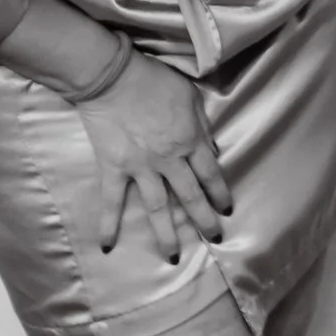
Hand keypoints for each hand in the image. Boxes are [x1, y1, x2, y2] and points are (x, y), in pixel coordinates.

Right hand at [70, 46, 230, 261]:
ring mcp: (140, 167)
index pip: (210, 174)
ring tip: (173, 257)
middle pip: (190, 195)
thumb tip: (210, 150)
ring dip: (166, 234)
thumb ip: (201, 125)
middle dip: (203, 219)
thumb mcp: (190, 96)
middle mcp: (169, 160)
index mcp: (189, 140)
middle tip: (213, 238)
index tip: (227, 210)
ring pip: (158, 207)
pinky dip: (109, 224)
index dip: (220, 193)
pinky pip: (112, 201)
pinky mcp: (114, 168)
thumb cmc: (154, 81)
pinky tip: (108, 247)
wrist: (113, 77)